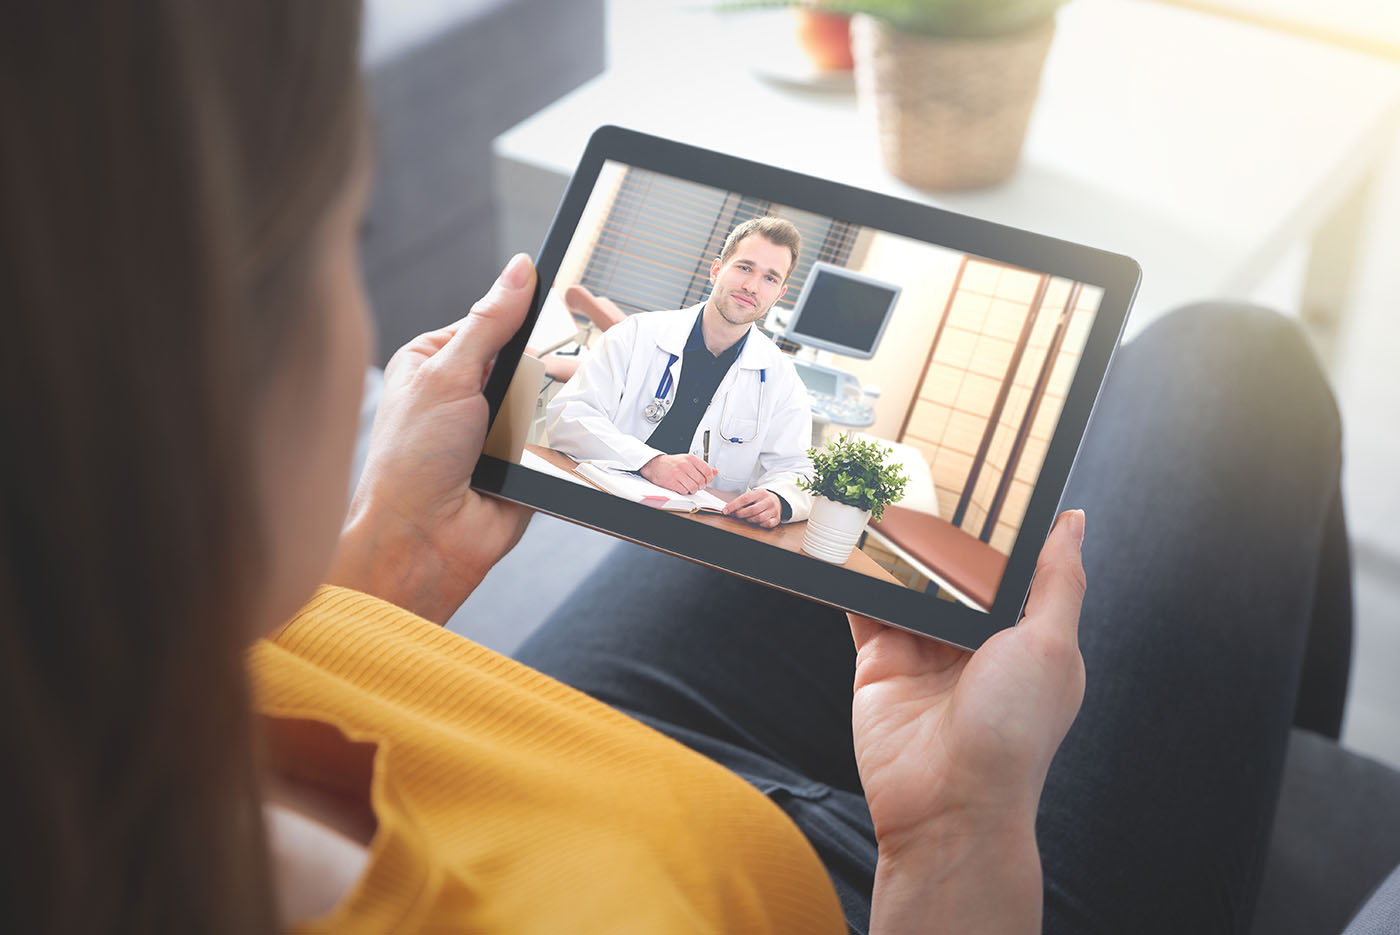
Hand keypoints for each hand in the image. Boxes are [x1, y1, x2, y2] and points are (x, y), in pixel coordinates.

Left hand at [327, 254, 536, 622]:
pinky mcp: (523, 462)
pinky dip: (561, 438)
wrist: (424, 542)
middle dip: (542, 364)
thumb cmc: (412, 461)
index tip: (560, 297)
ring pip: (545, 398)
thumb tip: (519, 270)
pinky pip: (556, 438)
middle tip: (560, 362)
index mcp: (433, 362)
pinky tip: (562, 437)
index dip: (522, 312)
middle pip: (524, 358)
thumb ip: (489, 323)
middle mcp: (463, 394)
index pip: (491, 320)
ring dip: (551, 405)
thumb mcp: (447, 375)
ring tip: (552, 409)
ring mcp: (495, 429)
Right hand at [640, 453, 715, 494]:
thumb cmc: (672, 463)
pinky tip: (683, 487)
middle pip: (701, 480)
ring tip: (690, 487)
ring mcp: (678, 474)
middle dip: (701, 486)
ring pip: (694, 487)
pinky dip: (685, 491)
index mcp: (691, 458)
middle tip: (698, 485)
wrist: (655, 465)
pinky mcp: (672, 482)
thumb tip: (715, 471)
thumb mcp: (688, 460)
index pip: (707, 470)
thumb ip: (702, 466)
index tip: (707, 481)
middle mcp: (685, 465)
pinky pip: (685, 491)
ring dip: (693, 490)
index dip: (709, 478)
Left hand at [721, 488, 781, 527]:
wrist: (777, 500)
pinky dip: (760, 524)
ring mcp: (774, 510)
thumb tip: (728, 510)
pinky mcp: (777, 518)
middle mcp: (768, 500)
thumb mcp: (753, 496)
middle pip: (751, 510)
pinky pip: (767, 524)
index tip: (726, 510)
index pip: (745, 499)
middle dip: (740, 514)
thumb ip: (741, 502)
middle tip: (736, 516)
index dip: (733, 505)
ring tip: (746, 518)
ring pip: (758, 518)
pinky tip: (757, 522)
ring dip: (749, 520)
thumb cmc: (761, 499)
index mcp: (760, 493)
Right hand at [851, 510, 1086, 932]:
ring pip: (909, 588)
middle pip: (956, 577)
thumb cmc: (1013, 734)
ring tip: (884, 497)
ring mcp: (924, 653)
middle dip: (945, 538)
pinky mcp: (880, 663)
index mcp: (1026, 640)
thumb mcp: (1051, 644)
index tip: (994, 482)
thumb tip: (1072, 521)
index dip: (1004, 533)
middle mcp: (975, 646)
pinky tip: (847, 544)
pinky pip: (864, 612)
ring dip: (897, 553)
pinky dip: (854, 581)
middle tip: (931, 476)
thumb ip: (1057, 579)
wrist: (948, 805)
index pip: (1014, 574)